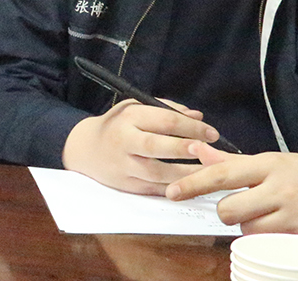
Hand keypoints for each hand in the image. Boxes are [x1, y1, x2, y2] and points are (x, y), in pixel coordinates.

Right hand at [62, 98, 217, 193]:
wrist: (85, 149)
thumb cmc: (117, 125)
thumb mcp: (135, 108)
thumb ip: (167, 109)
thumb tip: (197, 115)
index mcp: (129, 117)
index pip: (165, 120)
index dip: (192, 126)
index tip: (212, 133)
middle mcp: (125, 140)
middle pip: (158, 146)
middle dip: (186, 148)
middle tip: (209, 151)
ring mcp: (124, 165)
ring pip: (158, 172)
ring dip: (185, 174)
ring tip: (208, 174)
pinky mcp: (126, 185)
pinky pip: (154, 188)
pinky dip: (175, 188)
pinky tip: (192, 186)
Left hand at [166, 142, 297, 246]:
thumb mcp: (274, 162)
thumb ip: (233, 162)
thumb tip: (196, 151)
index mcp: (269, 165)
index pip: (223, 174)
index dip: (193, 184)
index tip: (171, 192)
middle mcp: (280, 189)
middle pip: (230, 210)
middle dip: (227, 214)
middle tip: (243, 208)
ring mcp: (295, 216)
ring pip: (249, 231)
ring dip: (250, 229)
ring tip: (269, 219)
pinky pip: (272, 246)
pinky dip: (269, 241)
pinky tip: (283, 232)